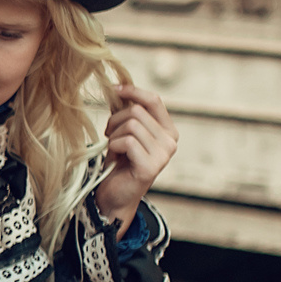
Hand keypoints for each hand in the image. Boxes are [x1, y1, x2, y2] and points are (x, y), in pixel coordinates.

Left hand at [93, 83, 177, 227]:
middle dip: (115, 120)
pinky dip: (114, 146)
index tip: (113, 89)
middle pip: (137, 111)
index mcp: (168, 130)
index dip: (132, 91)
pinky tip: (115, 157)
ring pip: (131, 125)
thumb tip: (119, 86)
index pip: (154, 100)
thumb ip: (128, 112)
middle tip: (109, 135)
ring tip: (113, 147)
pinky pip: (127, 141)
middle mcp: (171, 141)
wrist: (115, 195)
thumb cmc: (120, 162)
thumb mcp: (126, 132)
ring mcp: (163, 155)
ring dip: (114, 135)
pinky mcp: (151, 167)